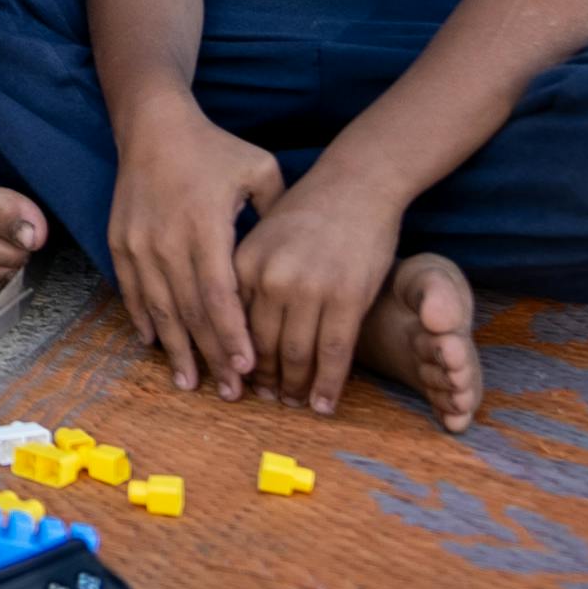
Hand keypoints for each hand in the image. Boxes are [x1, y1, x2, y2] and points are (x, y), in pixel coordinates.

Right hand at [106, 99, 284, 399]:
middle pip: (190, 311)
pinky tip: (158, 346)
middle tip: (230, 392)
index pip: (219, 294)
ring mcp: (139, 242)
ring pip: (159, 308)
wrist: (153, 124)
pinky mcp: (120, 241)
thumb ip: (279, 213)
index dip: (232, 334)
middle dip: (211, 355)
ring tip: (191, 382)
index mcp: (205, 225)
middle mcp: (167, 239)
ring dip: (176, 349)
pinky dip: (145, 321)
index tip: (248, 367)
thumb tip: (301, 255)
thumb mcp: (259, 170)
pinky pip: (133, 291)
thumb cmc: (214, 148)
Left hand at [231, 173, 405, 414]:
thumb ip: (248, 275)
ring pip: (297, 356)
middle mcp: (272, 278)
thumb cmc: (309, 210)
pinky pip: (334, 354)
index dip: (233, 359)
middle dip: (263, 380)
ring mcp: (310, 289)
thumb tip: (233, 324)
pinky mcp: (348, 297)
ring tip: (296, 404)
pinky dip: (327, 385)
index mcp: (244, 262)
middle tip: (267, 399)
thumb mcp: (263, 237)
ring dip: (295, 388)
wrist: (357, 184)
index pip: (231, 325)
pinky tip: (324, 404)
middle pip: (261, 347)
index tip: (235, 379)